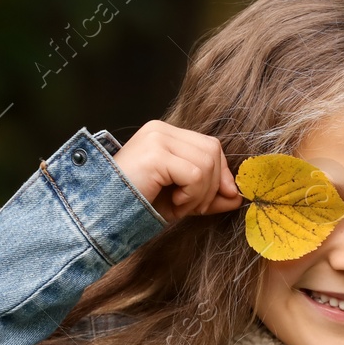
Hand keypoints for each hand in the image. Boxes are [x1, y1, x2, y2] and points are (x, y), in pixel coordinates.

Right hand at [111, 120, 242, 221]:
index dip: (221, 173)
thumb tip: (240, 197)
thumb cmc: (139, 205)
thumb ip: (211, 195)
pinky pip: (196, 175)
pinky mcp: (155, 154)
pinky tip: (174, 203)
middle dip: (213, 186)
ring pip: (207, 163)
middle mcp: (160, 130)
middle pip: (213, 151)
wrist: (103, 214)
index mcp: (165, 134)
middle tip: (193, 207)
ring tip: (180, 204)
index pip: (210, 145)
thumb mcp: (183, 199)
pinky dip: (192, 196)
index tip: (217, 198)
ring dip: (201, 194)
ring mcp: (157, 139)